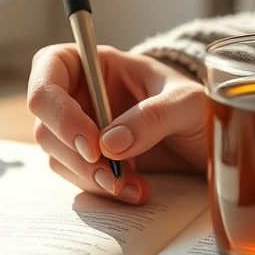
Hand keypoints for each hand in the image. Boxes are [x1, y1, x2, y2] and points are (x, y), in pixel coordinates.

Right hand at [27, 44, 207, 204]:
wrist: (208, 142)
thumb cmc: (198, 107)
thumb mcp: (188, 103)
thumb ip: (153, 116)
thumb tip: (110, 144)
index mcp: (98, 63)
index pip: (50, 68)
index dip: (59, 106)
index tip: (91, 142)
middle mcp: (81, 93)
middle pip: (46, 120)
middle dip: (75, 153)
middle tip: (111, 174)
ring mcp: (81, 128)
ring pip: (56, 153)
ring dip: (89, 176)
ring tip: (132, 187)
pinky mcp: (90, 159)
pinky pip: (76, 176)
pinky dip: (100, 189)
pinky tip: (134, 191)